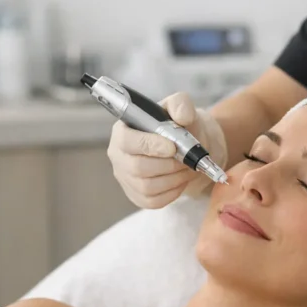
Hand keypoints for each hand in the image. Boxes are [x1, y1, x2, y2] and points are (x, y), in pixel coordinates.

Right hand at [107, 92, 227, 208]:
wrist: (186, 147)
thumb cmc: (178, 126)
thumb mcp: (180, 108)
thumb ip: (181, 105)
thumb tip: (182, 116)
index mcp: (123, 131)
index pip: (127, 141)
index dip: (150, 146)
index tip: (173, 147)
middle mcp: (118, 155)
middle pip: (138, 168)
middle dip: (169, 165)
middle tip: (187, 160)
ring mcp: (125, 177)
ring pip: (147, 187)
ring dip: (174, 179)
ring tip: (187, 169)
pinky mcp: (136, 195)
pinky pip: (153, 201)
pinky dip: (172, 193)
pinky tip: (180, 180)